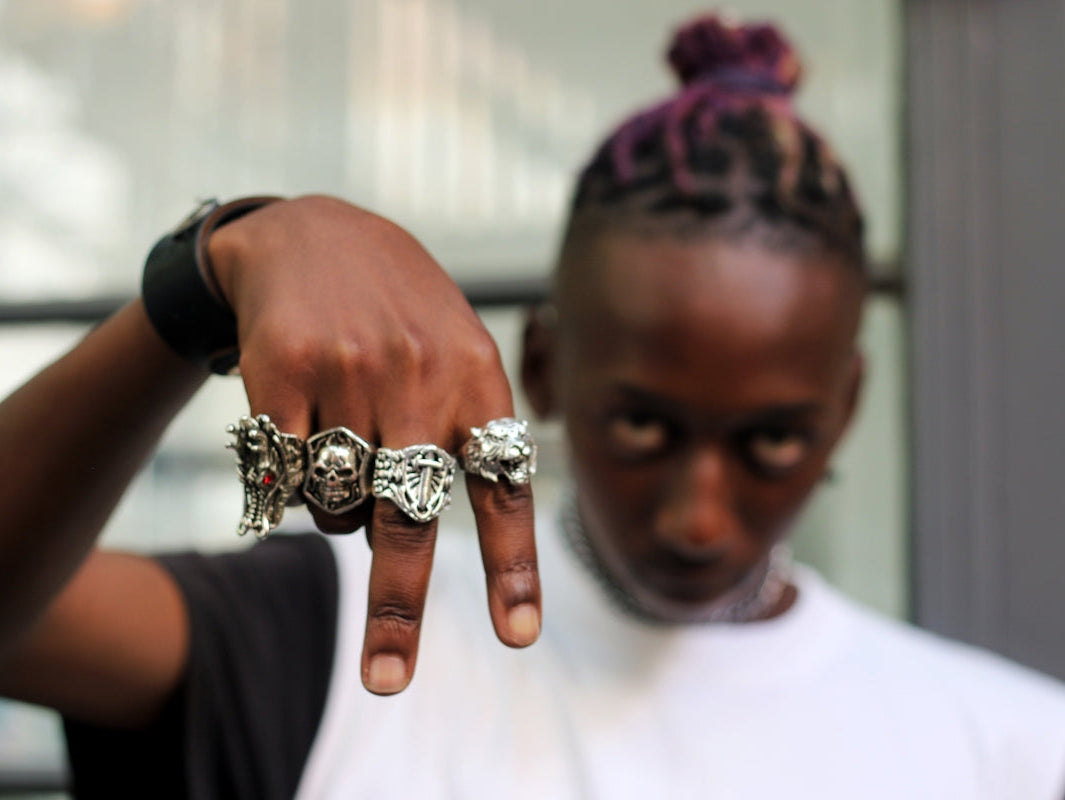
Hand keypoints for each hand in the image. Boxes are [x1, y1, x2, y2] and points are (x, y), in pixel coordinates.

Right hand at [208, 195, 539, 693]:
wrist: (313, 230)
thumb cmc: (399, 312)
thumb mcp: (459, 349)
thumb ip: (467, 429)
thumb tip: (401, 537)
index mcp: (478, 378)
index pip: (503, 485)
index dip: (511, 566)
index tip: (517, 636)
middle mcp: (419, 375)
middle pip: (407, 516)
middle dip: (398, 606)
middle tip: (387, 679)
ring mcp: (349, 371)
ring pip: (337, 503)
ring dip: (338, 513)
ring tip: (343, 454)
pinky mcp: (283, 369)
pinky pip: (286, 476)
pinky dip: (292, 486)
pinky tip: (297, 438)